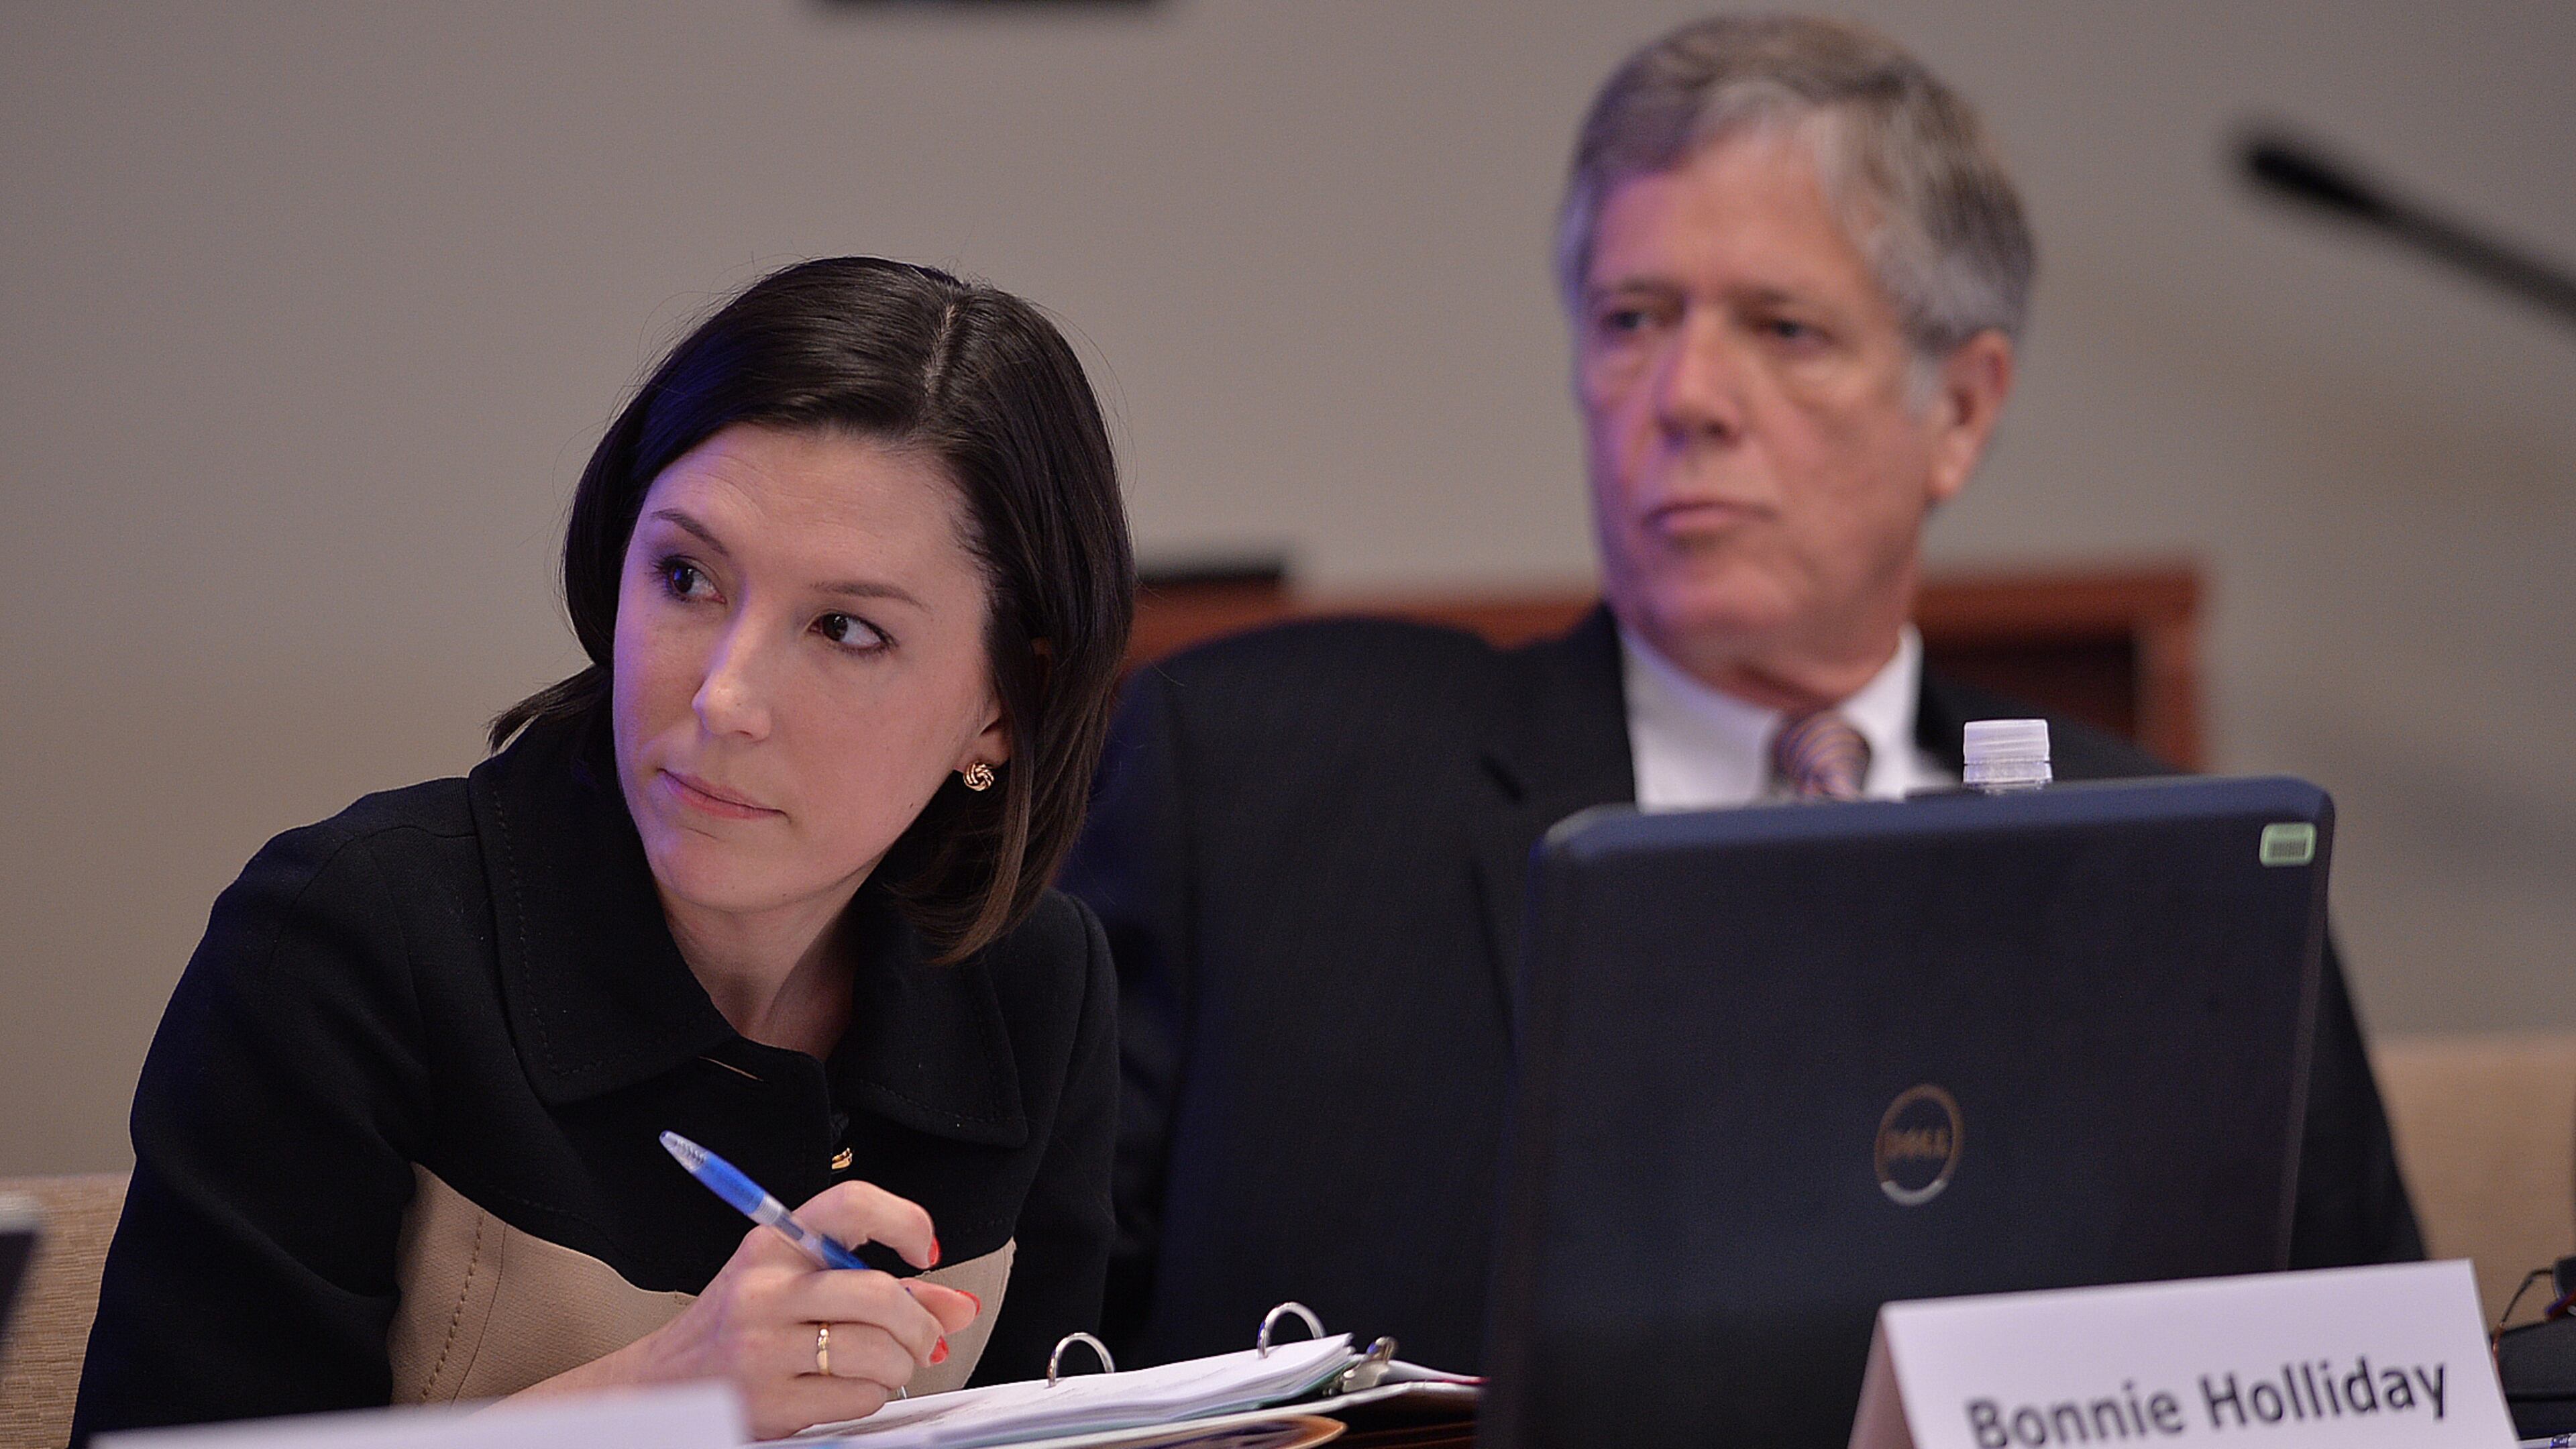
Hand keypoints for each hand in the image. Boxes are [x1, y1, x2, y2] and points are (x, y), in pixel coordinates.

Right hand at [615, 1181, 981, 1437]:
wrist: (666, 1385)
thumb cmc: (739, 1328)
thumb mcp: (798, 1288)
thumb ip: (882, 1290)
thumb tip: (956, 1306)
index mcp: (774, 1245)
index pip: (852, 1205)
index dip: (906, 1222)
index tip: (924, 1252)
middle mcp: (766, 1289)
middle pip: (880, 1294)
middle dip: (921, 1321)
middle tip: (923, 1335)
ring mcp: (763, 1347)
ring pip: (878, 1350)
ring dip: (900, 1364)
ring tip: (882, 1364)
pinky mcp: (770, 1400)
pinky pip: (859, 1397)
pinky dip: (871, 1396)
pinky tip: (847, 1388)